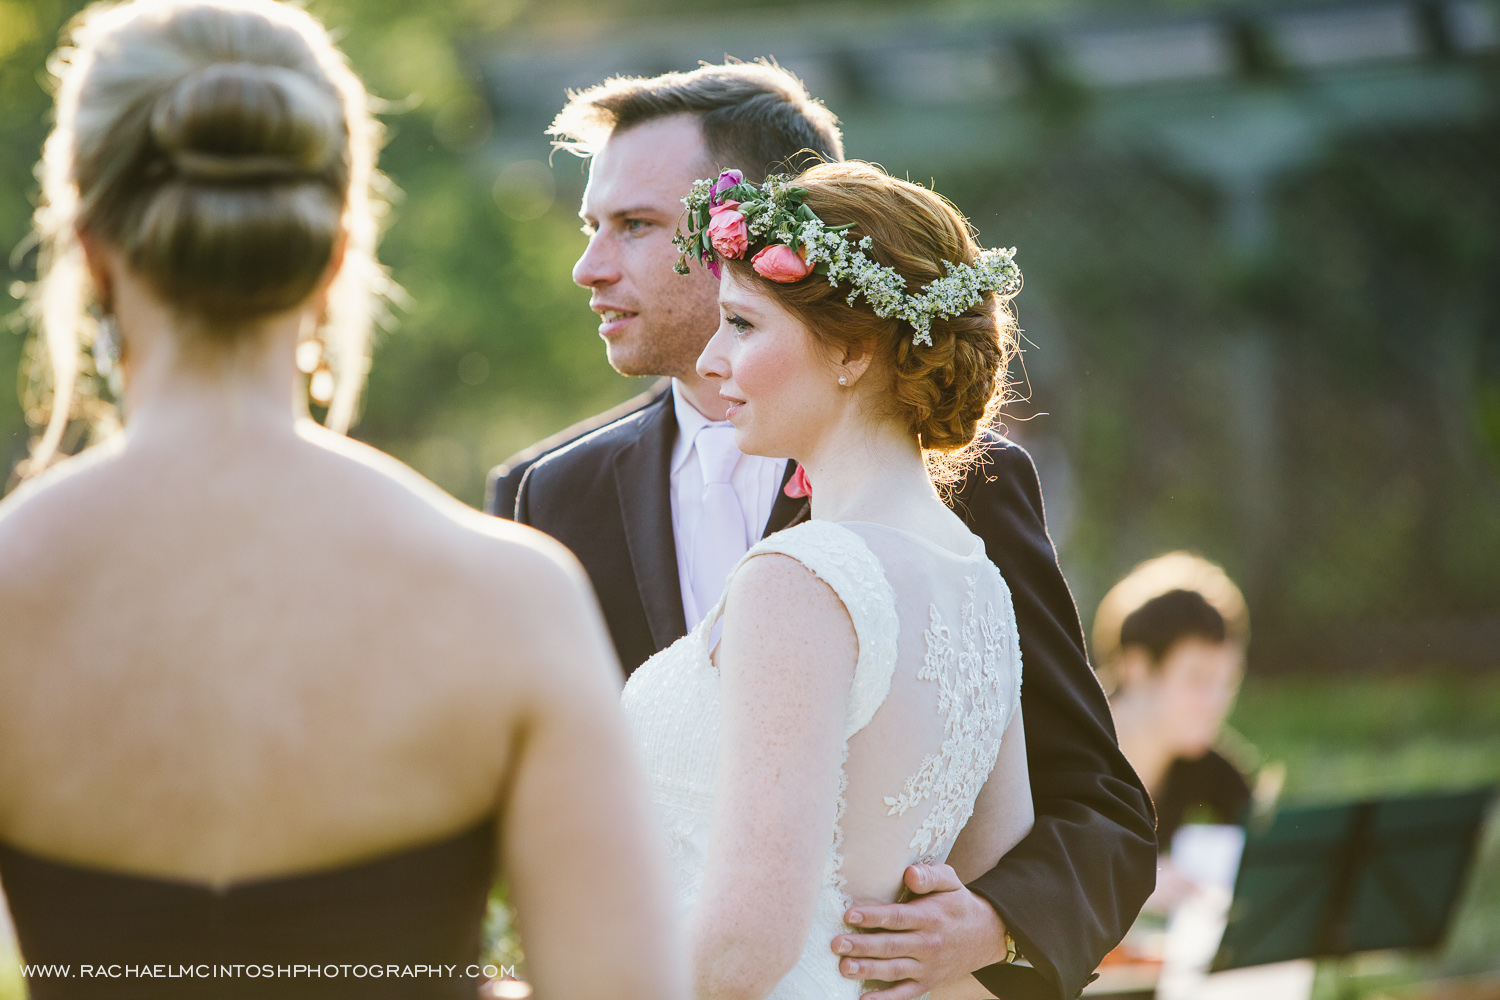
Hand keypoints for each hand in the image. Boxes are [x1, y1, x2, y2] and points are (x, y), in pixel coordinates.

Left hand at [830, 863, 1006, 999]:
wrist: (987, 935)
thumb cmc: (958, 904)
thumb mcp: (950, 881)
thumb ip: (930, 875)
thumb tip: (909, 874)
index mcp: (930, 917)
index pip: (898, 917)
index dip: (873, 916)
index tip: (849, 914)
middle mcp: (928, 944)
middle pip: (891, 945)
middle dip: (862, 946)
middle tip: (836, 944)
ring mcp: (927, 967)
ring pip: (894, 970)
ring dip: (868, 970)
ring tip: (844, 967)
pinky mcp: (927, 983)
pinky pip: (905, 994)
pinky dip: (885, 999)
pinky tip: (864, 999)